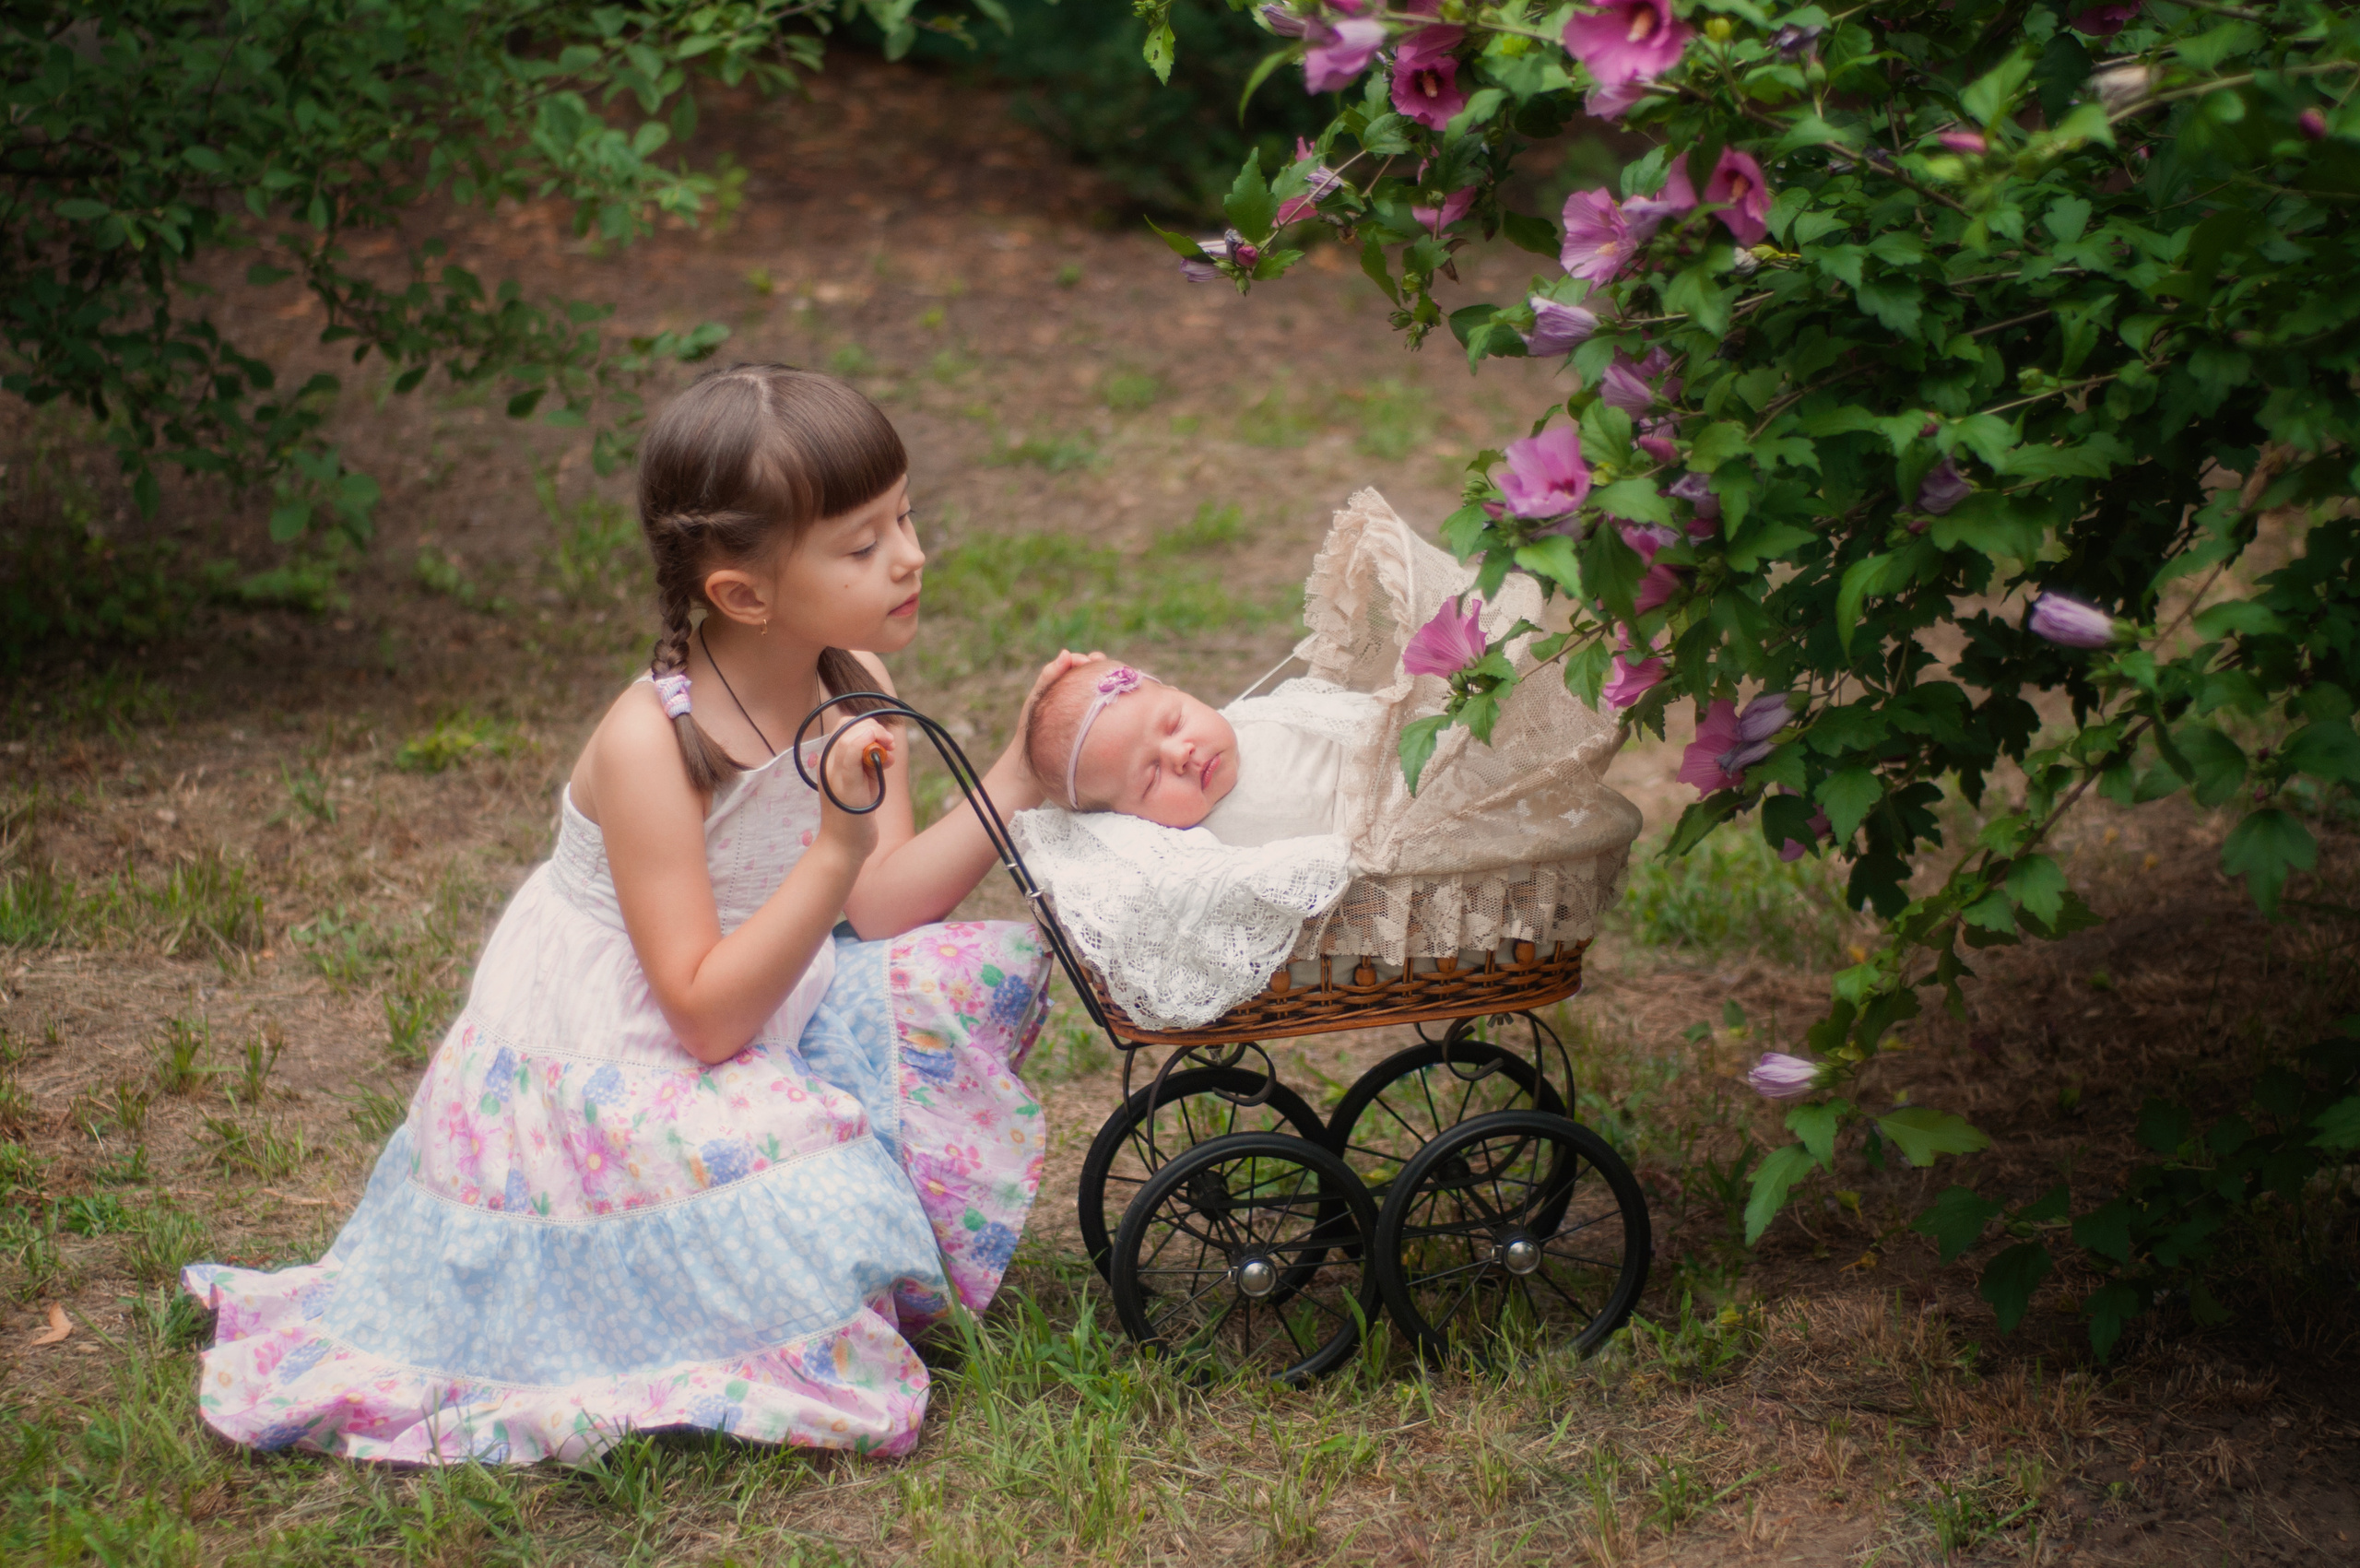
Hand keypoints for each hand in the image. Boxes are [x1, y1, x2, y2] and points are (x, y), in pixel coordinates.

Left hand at [816, 716, 896, 855]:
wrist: (847, 846)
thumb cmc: (847, 819)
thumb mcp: (849, 783)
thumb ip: (853, 753)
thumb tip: (867, 731)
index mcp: (830, 759)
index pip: (849, 726)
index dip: (869, 728)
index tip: (886, 743)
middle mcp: (836, 760)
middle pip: (857, 729)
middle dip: (876, 733)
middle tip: (890, 748)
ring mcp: (847, 769)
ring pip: (865, 741)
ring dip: (881, 744)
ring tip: (890, 758)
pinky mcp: (858, 779)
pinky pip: (870, 757)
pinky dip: (881, 756)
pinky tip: (887, 766)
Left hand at [1004, 648, 1102, 799]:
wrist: (1032, 769)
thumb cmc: (1031, 733)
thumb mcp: (1038, 700)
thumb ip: (1050, 676)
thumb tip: (1066, 653)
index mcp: (1066, 691)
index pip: (1081, 669)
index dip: (1087, 662)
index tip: (1089, 660)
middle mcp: (1079, 702)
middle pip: (1096, 680)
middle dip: (1102, 669)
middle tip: (1102, 664)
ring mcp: (1089, 717)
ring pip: (1105, 696)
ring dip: (1111, 684)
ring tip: (1116, 678)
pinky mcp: (1096, 733)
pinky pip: (1107, 715)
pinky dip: (1114, 705)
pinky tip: (1119, 701)